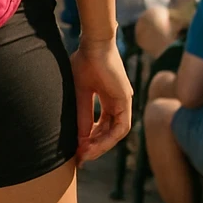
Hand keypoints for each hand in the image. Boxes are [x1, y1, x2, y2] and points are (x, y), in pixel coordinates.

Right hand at [70, 38, 131, 165]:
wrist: (93, 44)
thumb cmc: (83, 62)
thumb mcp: (79, 94)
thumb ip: (82, 115)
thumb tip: (80, 138)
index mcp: (108, 99)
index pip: (101, 126)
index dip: (89, 140)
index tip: (77, 150)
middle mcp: (117, 102)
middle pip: (109, 132)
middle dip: (94, 146)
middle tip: (80, 157)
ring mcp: (123, 102)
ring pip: (116, 133)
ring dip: (101, 145)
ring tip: (85, 153)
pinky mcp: (125, 100)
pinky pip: (121, 127)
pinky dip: (108, 138)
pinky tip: (94, 144)